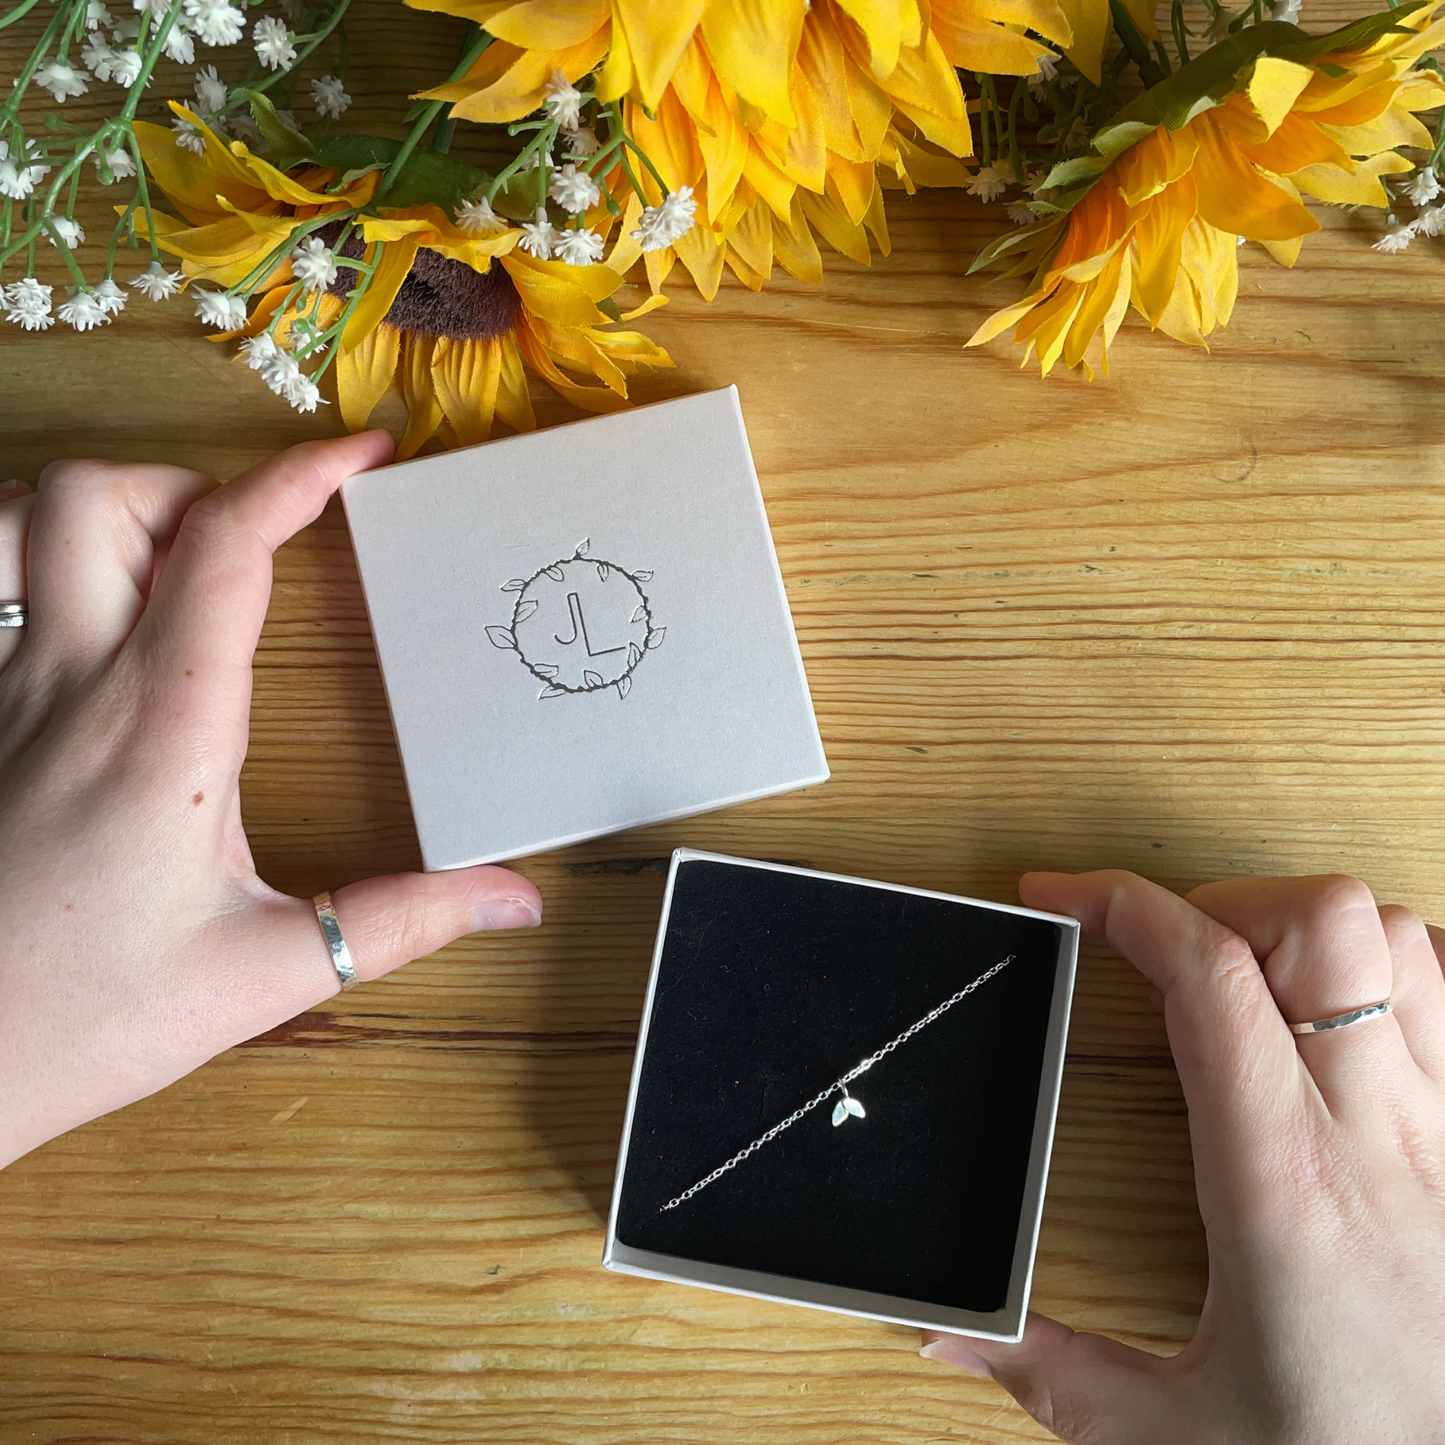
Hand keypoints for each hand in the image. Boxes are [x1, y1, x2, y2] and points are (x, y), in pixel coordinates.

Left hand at [0, 436, 542, 1169]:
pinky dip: (49, 561)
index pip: (227, 548)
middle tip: (263, 543)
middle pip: (105, 497)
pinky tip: (104, 623)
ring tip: (180, 566)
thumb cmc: (85, 1019)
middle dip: (195, 484)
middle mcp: (75, 686)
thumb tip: (510, 900)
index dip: (299, 476)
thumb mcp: (263, 974)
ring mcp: (10, 697)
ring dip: (111, 513)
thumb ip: (398, 923)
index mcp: (165, 727)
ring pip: (29, 523)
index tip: (363, 455)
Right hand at [921, 870, 1444, 1444]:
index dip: (1122, 904)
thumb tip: (952, 1332)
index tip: (1062, 896)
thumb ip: (1051, 1372)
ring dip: (1309, 930)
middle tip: (1162, 946)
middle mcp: (1380, 1138)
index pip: (1208, 978)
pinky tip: (1343, 1010)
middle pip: (1316, 922)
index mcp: (1282, 1187)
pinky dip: (1399, 968)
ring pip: (1400, 939)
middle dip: (1217, 900)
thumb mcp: (1175, 1438)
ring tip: (1247, 971)